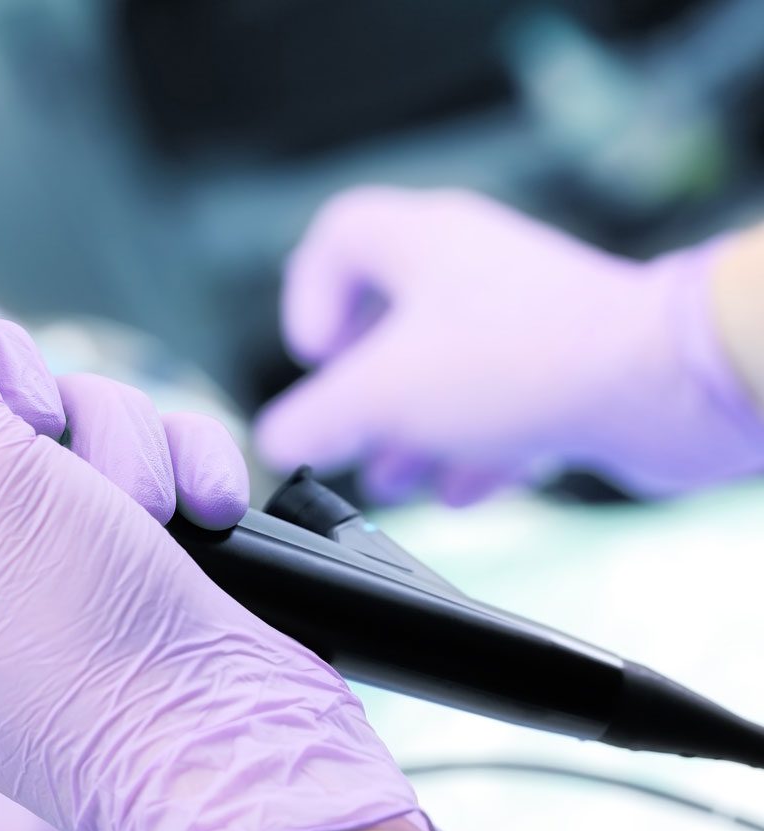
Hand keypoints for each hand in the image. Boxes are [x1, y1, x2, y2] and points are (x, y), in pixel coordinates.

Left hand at [0, 214, 474, 830]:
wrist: (223, 741)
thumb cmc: (79, 651)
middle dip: (24, 401)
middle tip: (47, 455)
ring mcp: (21, 546)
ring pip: (51, 406)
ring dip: (115, 443)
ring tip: (139, 516)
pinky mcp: (104, 540)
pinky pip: (124, 445)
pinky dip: (168, 463)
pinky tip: (193, 514)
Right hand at [256, 187, 763, 504]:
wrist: (658, 388)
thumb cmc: (525, 363)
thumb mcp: (383, 395)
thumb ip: (316, 419)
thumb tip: (276, 439)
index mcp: (424, 244)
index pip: (338, 237)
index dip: (307, 297)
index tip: (312, 359)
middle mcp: (474, 271)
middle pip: (388, 319)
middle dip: (360, 390)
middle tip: (348, 431)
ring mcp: (521, 319)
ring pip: (442, 371)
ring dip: (410, 430)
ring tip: (393, 476)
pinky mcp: (561, 367)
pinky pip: (496, 405)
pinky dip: (469, 448)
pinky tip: (461, 489)